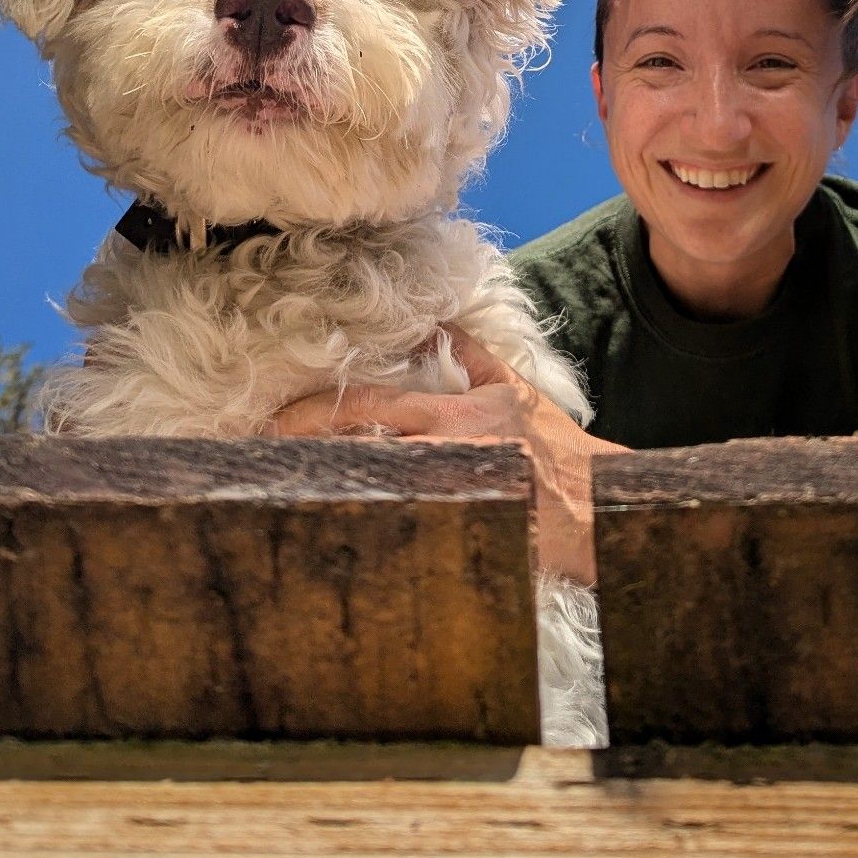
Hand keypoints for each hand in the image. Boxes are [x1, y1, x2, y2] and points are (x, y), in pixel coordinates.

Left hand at [267, 325, 624, 583]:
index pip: (367, 406)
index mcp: (453, 416)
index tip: (275, 421)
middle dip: (308, 459)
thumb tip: (434, 323)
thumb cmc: (554, 448)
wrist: (595, 505)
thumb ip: (469, 355)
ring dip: (326, 493)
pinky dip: (362, 528)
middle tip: (262, 461)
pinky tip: (327, 534)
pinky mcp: (454, 534)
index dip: (315, 413)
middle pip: (356, 455)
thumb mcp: (513, 390)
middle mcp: (445, 454)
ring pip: (369, 494)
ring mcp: (448, 497)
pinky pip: (395, 529)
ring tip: (282, 495)